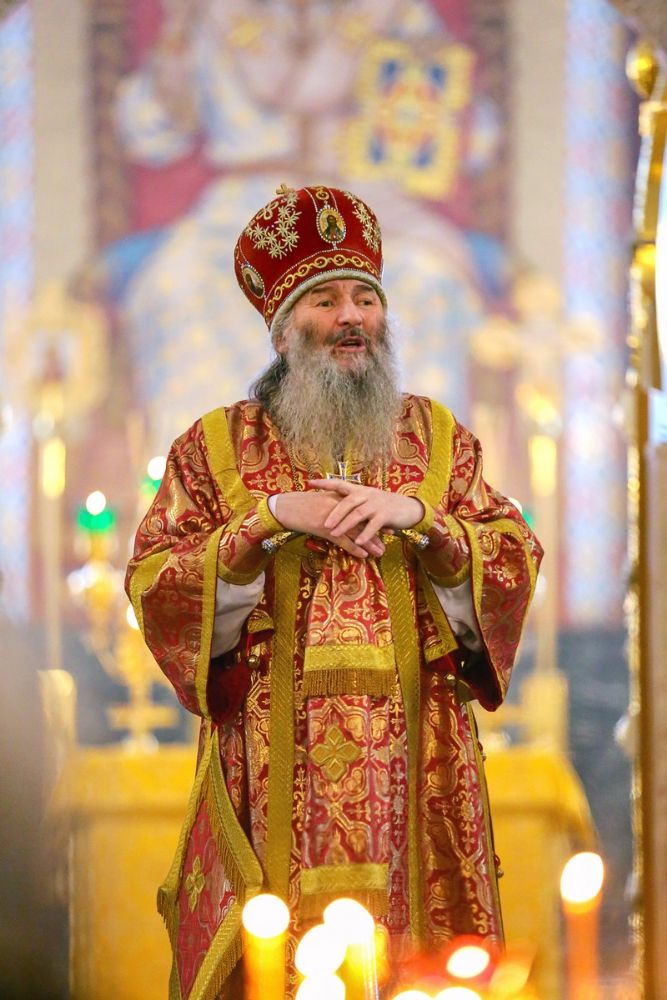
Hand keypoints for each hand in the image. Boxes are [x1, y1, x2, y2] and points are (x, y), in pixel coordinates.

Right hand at [274, 490, 384, 558]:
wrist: (284, 507)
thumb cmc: (299, 505)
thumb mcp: (318, 500)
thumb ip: (332, 504)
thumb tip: (342, 510)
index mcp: (338, 498)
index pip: (361, 508)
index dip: (374, 515)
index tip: (385, 521)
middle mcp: (339, 507)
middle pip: (363, 520)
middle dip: (377, 530)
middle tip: (390, 537)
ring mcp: (333, 519)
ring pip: (356, 532)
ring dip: (370, 543)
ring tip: (380, 551)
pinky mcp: (325, 529)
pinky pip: (343, 541)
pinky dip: (354, 548)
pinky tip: (363, 555)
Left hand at [309, 479, 424, 546]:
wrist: (408, 508)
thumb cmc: (383, 506)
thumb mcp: (367, 501)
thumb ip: (352, 504)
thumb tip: (331, 507)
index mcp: (360, 490)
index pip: (340, 484)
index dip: (325, 483)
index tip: (309, 482)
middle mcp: (367, 495)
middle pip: (348, 502)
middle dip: (335, 513)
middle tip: (323, 523)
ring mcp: (377, 504)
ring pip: (358, 514)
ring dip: (345, 525)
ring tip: (334, 534)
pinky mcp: (386, 515)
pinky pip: (373, 525)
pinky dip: (365, 534)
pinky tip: (358, 542)